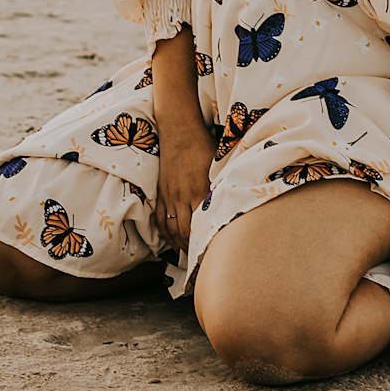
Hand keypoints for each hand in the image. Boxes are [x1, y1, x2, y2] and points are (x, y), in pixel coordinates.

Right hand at [155, 118, 214, 255]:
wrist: (179, 130)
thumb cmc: (203, 146)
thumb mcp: (218, 167)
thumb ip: (221, 189)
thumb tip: (230, 208)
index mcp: (199, 190)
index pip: (202, 225)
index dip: (207, 242)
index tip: (214, 254)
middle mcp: (182, 196)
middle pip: (185, 232)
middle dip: (193, 249)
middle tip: (202, 260)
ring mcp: (169, 196)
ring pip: (172, 229)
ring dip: (180, 245)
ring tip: (189, 255)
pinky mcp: (160, 193)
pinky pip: (160, 220)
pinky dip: (166, 235)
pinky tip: (174, 242)